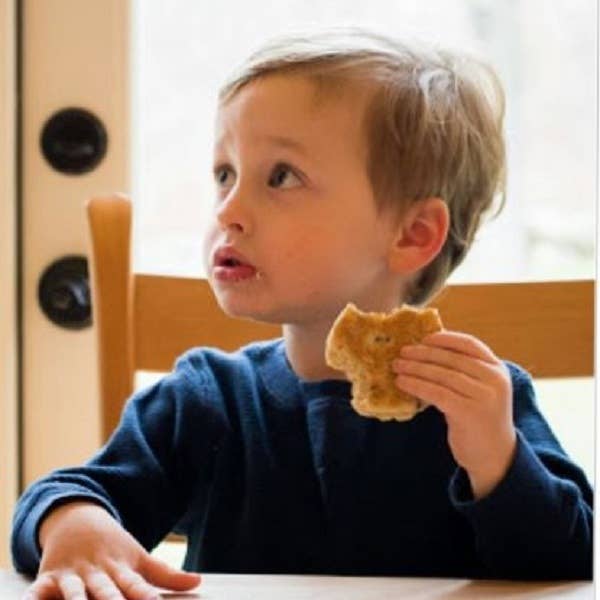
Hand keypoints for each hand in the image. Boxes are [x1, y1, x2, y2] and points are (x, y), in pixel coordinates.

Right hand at [24, 501, 200, 598]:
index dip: (147, 598)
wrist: (77, 519)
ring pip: (76, 593)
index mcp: (122, 570)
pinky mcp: (49, 578)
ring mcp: (73, 575)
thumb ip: (166, 574)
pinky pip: (38, 592)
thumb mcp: (138, 557)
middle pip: (108, 593)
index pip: (138, 588)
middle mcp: (99, 574)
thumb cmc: (112, 546)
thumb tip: (198, 582)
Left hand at [392, 330, 516, 498]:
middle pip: (452, 359)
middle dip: (423, 354)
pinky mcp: (469, 412)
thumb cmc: (480, 419)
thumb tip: (425, 352)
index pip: (469, 344)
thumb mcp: (479, 390)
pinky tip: (402, 384)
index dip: (445, 339)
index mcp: (497, 369)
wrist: (495, 457)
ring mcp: (484, 396)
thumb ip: (463, 372)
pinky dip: (416, 386)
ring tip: (397, 367)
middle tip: (401, 352)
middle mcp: (494, 380)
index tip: (423, 338)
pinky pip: (436, 393)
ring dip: (415, 369)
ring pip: (442, 375)